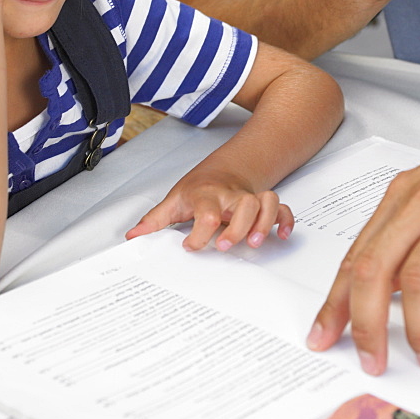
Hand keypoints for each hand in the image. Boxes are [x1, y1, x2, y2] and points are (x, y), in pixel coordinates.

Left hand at [126, 171, 294, 251]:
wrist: (221, 172)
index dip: (200, 232)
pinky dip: (286, 220)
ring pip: (266, 201)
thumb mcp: (174, 201)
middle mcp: (231, 196)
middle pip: (244, 203)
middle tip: (225, 247)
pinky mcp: (263, 205)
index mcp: (207, 195)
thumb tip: (133, 237)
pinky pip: (282, 207)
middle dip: (238, 227)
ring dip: (264, 222)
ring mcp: (249, 198)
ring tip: (255, 243)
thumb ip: (155, 221)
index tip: (190, 246)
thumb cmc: (198, 190)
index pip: (207, 211)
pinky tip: (282, 236)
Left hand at [306, 101, 419, 373]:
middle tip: (372, 360)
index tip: (324, 334)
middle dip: (366, 323)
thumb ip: (409, 234)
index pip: (356, 255)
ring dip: (418, 330)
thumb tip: (386, 288)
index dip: (336, 301)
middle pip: (374, 268)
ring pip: (418, 279)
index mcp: (402, 195)